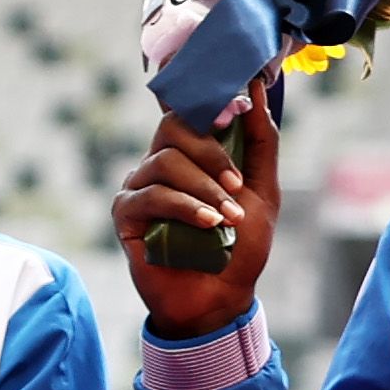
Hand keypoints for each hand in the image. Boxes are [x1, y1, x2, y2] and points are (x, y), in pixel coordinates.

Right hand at [114, 98, 278, 337]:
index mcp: (190, 153)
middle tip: (237, 183)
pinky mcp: (126, 214)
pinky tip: (208, 225)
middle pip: (173, 127)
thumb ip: (261, 142)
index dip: (209, 104)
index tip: (236, 110)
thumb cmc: (240, 246)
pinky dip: (185, 207)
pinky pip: (151, 195)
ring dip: (204, 188)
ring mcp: (140, 187)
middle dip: (211, 152)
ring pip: (165, 161)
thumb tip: (258, 91)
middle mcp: (160, 163)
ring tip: (229, 218)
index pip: (189, 110)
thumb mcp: (263, 192)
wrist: (221, 299)